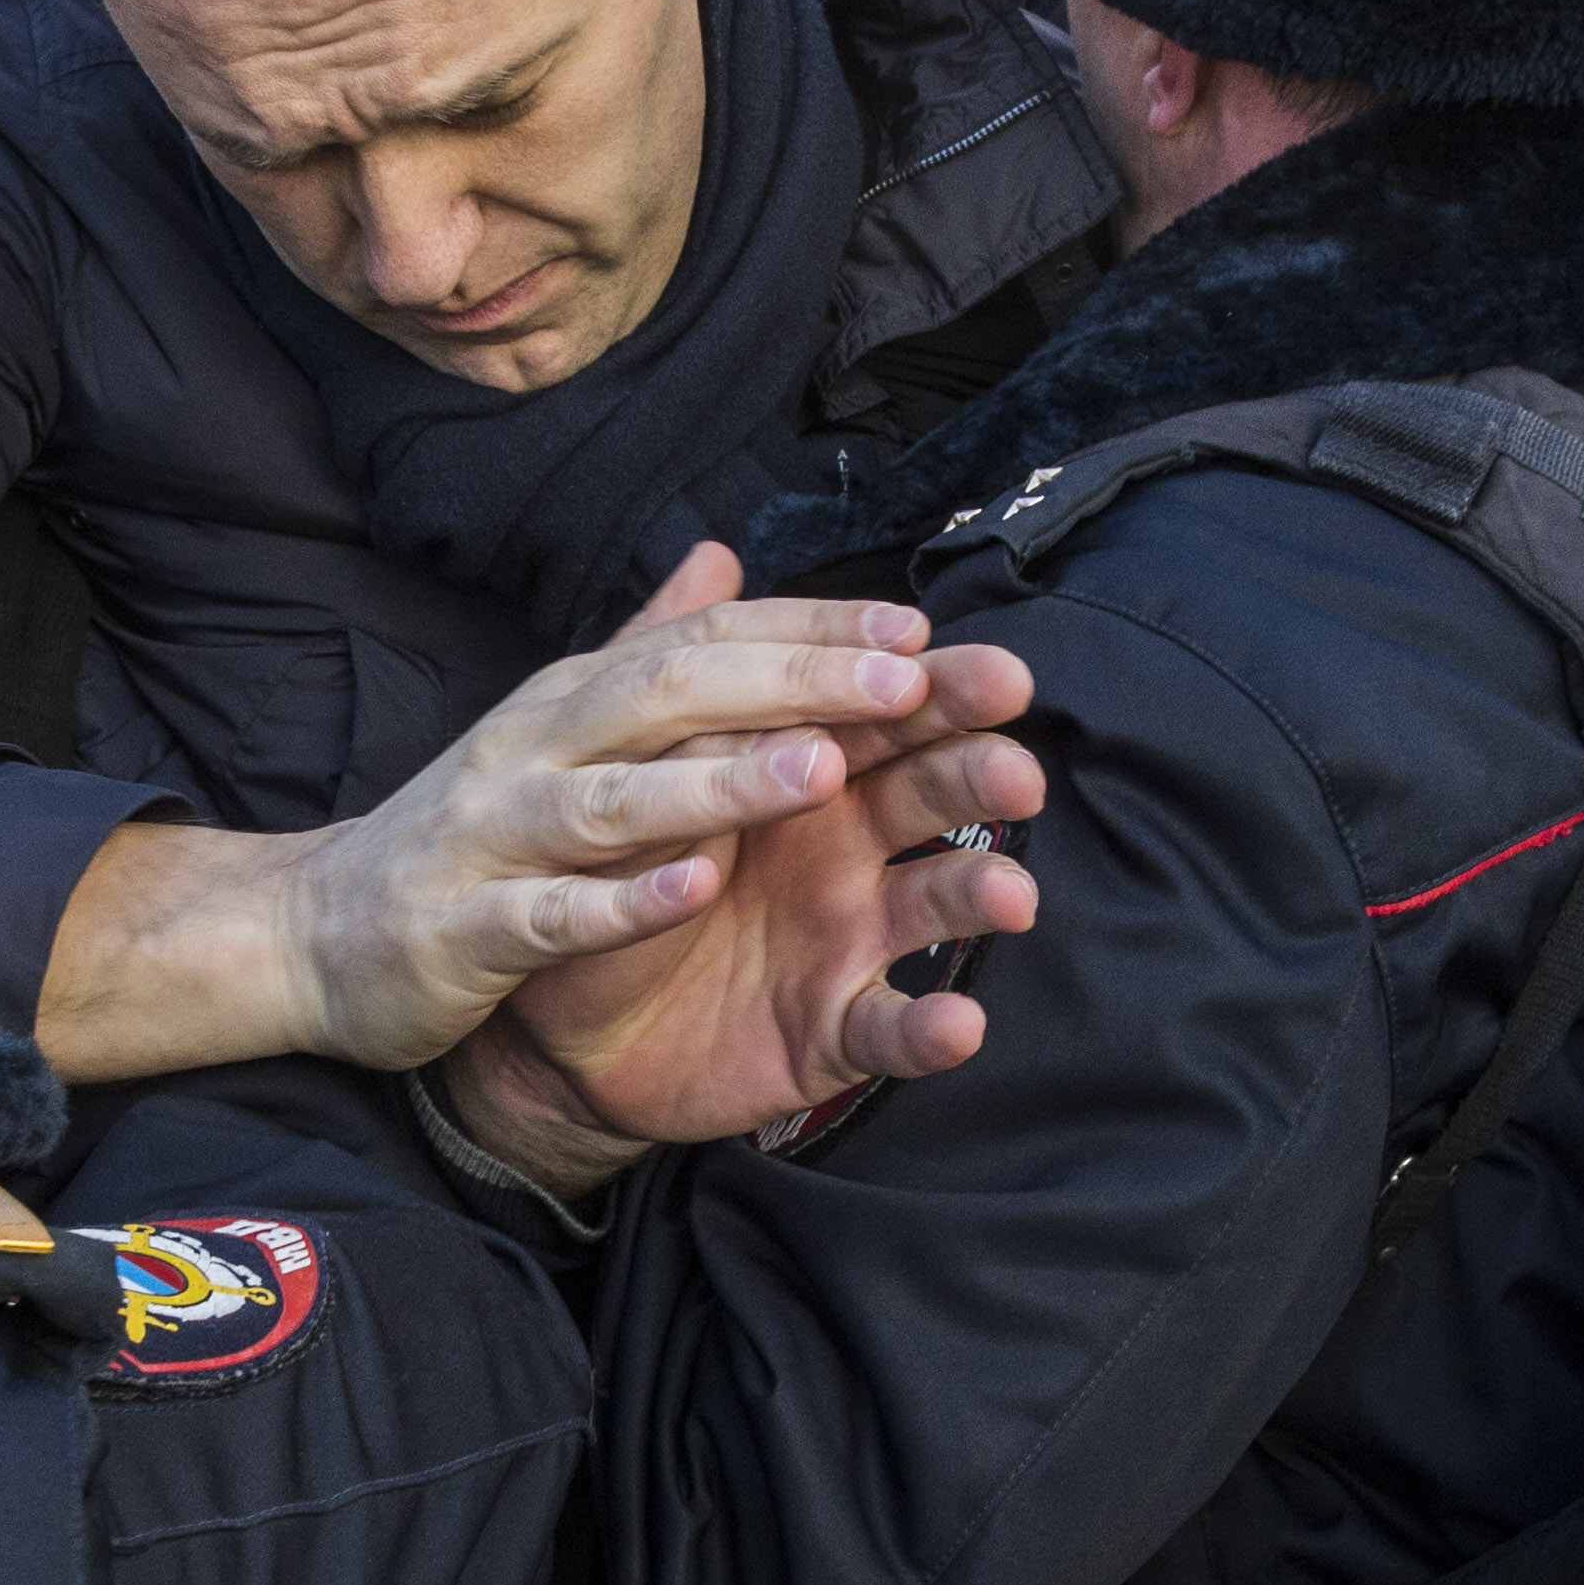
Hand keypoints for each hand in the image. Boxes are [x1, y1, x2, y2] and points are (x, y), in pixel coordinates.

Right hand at [33, 548, 1030, 1082]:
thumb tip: (725, 557)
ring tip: (825, 770)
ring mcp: (496, 837)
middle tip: (910, 679)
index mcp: (575, 698)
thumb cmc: (470, 829)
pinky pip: (552, 913)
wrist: (316, 933)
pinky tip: (697, 892)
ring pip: (615, 800)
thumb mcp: (560, 728)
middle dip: (794, 681)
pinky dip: (624, 903)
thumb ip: (647, 649)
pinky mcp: (464, 932)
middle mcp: (537, 747)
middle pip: (672, 694)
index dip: (811, 629)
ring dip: (722, 782)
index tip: (921, 628)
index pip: (704, 641)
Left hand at [446, 551, 1043, 1193]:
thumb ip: (688, 671)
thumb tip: (714, 553)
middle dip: (978, 775)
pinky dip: (928, 1032)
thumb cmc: (628, 872)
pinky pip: (888, 1030)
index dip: (934, 690)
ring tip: (1011, 895)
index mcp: (810, 768)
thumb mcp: (647, 768)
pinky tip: (958, 1024)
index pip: (883, 712)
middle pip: (929, 794)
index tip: (986, 670)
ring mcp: (848, 938)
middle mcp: (848, 847)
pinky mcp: (829, 1030)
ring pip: (933, 905)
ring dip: (978, 896)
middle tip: (1018, 768)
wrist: (566, 1014)